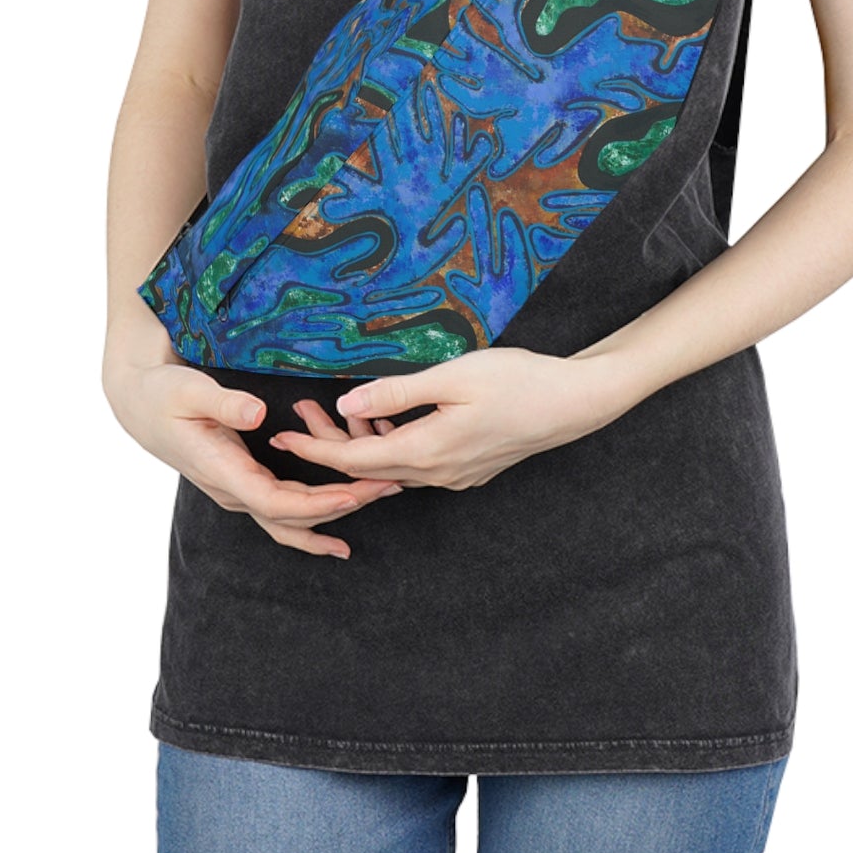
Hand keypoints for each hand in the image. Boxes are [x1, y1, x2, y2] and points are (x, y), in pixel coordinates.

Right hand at [103, 356, 401, 560]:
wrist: (139, 405)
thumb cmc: (164, 393)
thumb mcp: (189, 389)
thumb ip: (223, 402)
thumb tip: (257, 415)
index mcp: (222, 470)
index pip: (276, 501)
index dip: (318, 502)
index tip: (354, 491)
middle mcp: (232, 490)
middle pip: (293, 516)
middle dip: (343, 504)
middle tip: (389, 485)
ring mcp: (237, 491)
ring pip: (289, 521)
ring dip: (335, 514)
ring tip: (378, 497)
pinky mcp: (243, 484)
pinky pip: (282, 512)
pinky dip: (314, 520)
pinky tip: (341, 523)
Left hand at [268, 346, 627, 492]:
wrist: (571, 404)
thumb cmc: (516, 381)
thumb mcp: (454, 376)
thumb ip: (398, 392)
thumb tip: (346, 404)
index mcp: (426, 451)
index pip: (354, 459)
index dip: (314, 449)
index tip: (280, 437)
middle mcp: (436, 473)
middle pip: (367, 468)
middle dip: (328, 444)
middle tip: (299, 412)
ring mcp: (454, 476)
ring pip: (392, 467)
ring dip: (361, 442)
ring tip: (337, 407)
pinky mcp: (469, 470)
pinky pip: (416, 465)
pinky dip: (392, 445)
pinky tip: (388, 418)